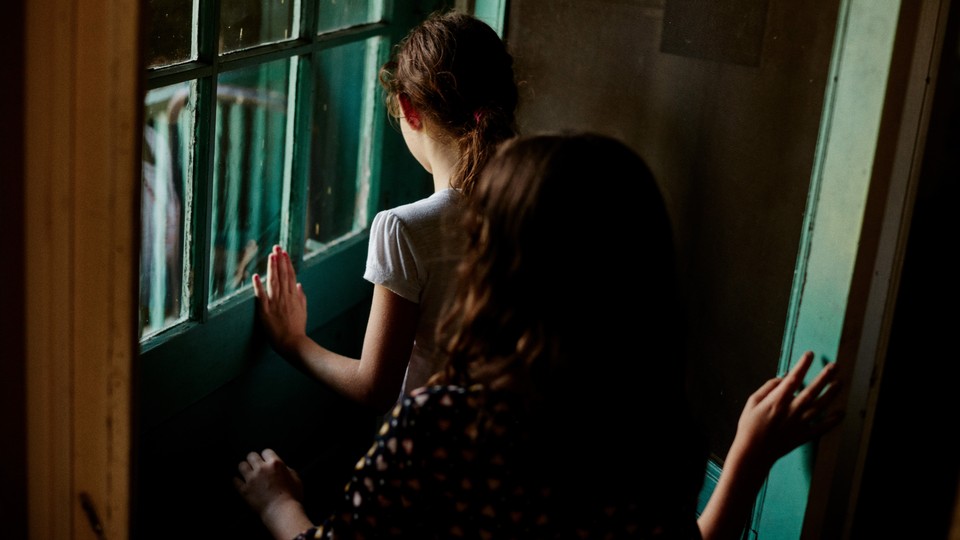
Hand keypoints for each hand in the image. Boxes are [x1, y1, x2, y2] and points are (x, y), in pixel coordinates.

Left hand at [234, 449, 313, 538]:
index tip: (266, 460)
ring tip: (247, 472)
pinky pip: (235, 481)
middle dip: (253, 459)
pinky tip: (239, 482)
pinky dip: (236, 481)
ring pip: (241, 465)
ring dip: (244, 468)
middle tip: (255, 465)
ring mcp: (251, 479)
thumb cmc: (292, 497)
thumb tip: (283, 468)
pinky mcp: (244, 490)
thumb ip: (288, 470)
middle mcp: (262, 468)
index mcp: (275, 464)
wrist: (282, 512)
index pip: (266, 451)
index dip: (266, 456)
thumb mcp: (296, 479)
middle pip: (251, 455)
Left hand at [252, 245, 308, 358]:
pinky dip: (258, 286)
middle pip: (282, 275)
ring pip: (273, 282)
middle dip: (279, 260)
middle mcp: (285, 297)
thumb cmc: (298, 328)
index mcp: (294, 297)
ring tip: (270, 256)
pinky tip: (256, 276)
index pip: (290, 276)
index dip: (287, 263)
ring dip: (272, 268)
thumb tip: (300, 284)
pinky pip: (261, 297)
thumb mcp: (303, 311)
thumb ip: (301, 297)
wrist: (292, 343)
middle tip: (276, 247)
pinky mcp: (265, 312)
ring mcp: (275, 304)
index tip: (284, 252)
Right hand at [731, 351, 842, 467]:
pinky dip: (833, 421)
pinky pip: (822, 428)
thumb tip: (783, 378)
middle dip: (824, 377)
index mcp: (777, 401)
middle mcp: (791, 411)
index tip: (809, 354)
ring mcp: (799, 424)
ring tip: (840, 382)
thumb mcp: (752, 402)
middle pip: (811, 391)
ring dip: (831, 394)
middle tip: (834, 366)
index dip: (802, 365)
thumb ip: (768, 388)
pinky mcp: (803, 436)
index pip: (793, 379)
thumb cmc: (749, 426)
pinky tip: (841, 413)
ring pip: (820, 407)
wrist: (753, 452)